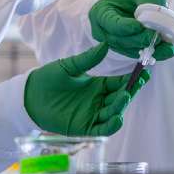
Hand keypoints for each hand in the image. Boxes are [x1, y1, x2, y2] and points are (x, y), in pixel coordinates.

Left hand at [23, 43, 151, 136]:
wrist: (30, 96)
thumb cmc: (48, 79)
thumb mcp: (69, 66)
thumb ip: (88, 59)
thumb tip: (105, 44)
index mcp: (98, 85)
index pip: (120, 83)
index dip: (132, 80)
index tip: (143, 73)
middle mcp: (98, 101)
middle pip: (120, 99)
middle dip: (129, 92)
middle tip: (135, 85)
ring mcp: (92, 114)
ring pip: (114, 113)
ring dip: (121, 107)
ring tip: (124, 97)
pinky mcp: (84, 127)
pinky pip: (102, 129)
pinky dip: (111, 126)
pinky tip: (116, 118)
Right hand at [89, 0, 173, 61]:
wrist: (135, 1)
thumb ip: (149, 0)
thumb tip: (156, 18)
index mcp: (101, 12)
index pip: (110, 23)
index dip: (125, 27)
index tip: (139, 26)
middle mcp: (103, 31)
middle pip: (120, 40)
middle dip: (139, 40)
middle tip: (156, 37)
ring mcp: (114, 43)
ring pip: (130, 50)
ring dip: (149, 49)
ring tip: (167, 45)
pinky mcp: (127, 50)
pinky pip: (139, 54)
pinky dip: (154, 53)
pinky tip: (167, 50)